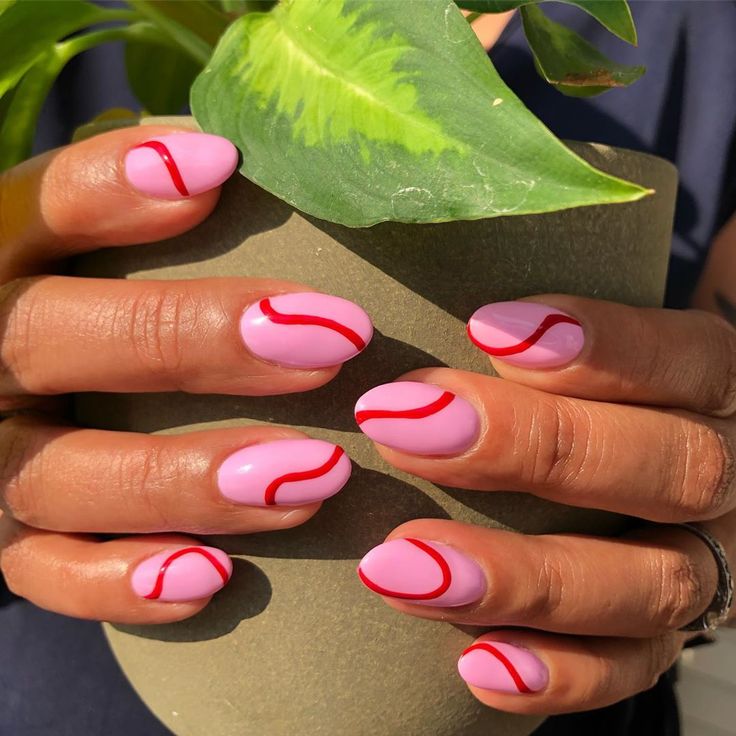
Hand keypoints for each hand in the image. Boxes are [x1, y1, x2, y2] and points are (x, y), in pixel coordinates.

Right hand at [0, 126, 370, 622]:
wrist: (27, 409)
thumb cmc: (99, 307)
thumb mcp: (104, 246)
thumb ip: (150, 206)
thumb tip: (242, 153)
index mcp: (3, 262)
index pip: (38, 208)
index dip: (115, 184)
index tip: (223, 166)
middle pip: (57, 336)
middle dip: (194, 337)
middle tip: (332, 336)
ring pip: (64, 474)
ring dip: (188, 479)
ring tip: (314, 476)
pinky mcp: (7, 542)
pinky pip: (48, 575)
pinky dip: (125, 584)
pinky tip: (215, 578)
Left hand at [355, 295, 735, 713]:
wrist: (635, 461)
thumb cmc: (583, 390)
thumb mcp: (570, 350)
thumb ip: (518, 338)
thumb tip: (366, 316)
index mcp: (709, 386)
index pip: (682, 358)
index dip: (602, 345)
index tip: (487, 327)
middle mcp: (720, 474)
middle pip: (667, 465)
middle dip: (534, 447)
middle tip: (405, 426)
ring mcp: (700, 563)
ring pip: (646, 582)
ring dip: (522, 577)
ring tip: (402, 566)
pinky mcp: (662, 634)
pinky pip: (631, 667)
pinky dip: (558, 671)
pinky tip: (473, 664)